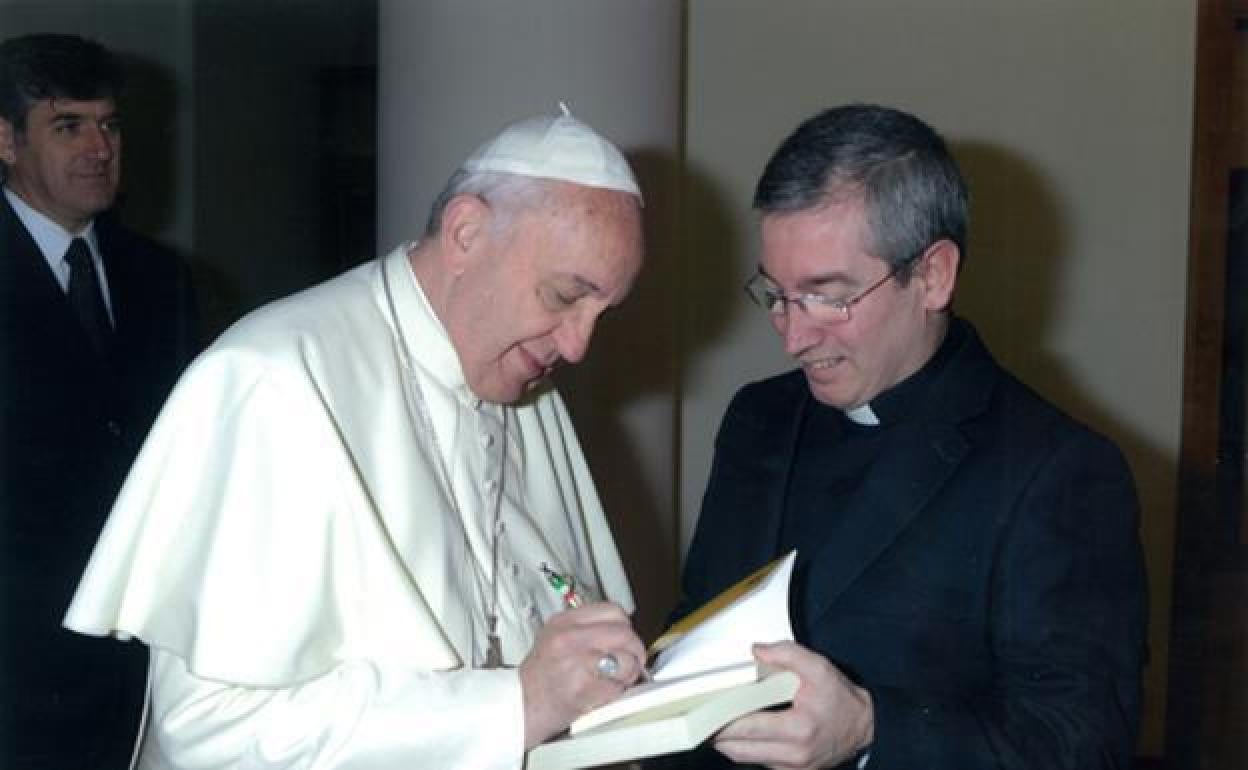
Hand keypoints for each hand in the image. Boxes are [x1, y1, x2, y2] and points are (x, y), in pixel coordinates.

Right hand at [518, 602, 646, 747]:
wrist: (520, 706)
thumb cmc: (538, 678)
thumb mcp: (555, 638)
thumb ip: (586, 630)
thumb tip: (621, 631)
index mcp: (564, 621)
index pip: (613, 610)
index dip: (626, 626)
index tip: (625, 639)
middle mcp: (570, 638)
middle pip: (625, 633)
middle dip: (634, 650)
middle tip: (630, 662)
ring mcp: (577, 661)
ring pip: (627, 659)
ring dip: (629, 672)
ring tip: (615, 678)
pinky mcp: (585, 687)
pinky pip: (619, 685)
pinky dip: (618, 692)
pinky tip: (604, 692)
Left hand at [712, 641, 872, 768]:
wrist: (863, 727)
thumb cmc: (840, 699)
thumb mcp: (819, 667)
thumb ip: (787, 654)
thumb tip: (756, 652)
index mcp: (799, 729)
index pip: (747, 728)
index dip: (720, 720)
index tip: (702, 710)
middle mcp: (794, 755)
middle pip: (739, 750)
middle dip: (716, 734)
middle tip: (698, 717)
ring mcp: (792, 768)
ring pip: (744, 759)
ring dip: (727, 743)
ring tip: (712, 722)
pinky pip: (758, 762)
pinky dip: (744, 748)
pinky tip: (737, 733)